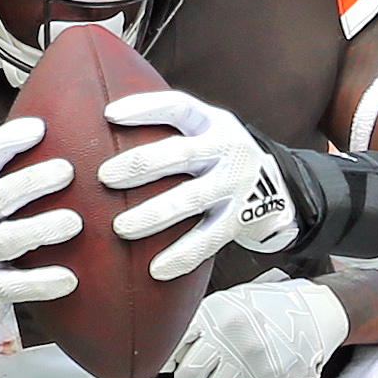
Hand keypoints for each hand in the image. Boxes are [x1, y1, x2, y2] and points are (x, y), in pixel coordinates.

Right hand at [0, 117, 80, 335]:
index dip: (7, 142)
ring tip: (75, 222)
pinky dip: (41, 283)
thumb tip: (59, 123)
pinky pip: (14, 287)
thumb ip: (14, 169)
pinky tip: (69, 278)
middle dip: (31, 183)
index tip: (39, 128)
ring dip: (41, 229)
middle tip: (68, 170)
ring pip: (6, 241)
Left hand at [100, 90, 293, 280]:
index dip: (145, 109)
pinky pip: (209, 239)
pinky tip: (156, 269)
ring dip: (154, 214)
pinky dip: (182, 255)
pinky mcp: (239, 220)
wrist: (276, 188)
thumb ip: (168, 125)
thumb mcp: (205, 130)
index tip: (109, 115)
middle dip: (141, 165)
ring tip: (120, 228)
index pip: (179, 107)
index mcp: (213, 123)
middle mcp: (227, 150)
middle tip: (105, 178)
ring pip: (192, 199)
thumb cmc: (217, 156)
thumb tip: (100, 119)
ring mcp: (235, 186)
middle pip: (182, 153)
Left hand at [167, 272, 348, 377]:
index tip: (172, 365)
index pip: (175, 345)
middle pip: (189, 373)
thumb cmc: (269, 307)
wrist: (312, 312)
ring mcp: (247, 358)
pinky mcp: (265, 377)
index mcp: (215, 311)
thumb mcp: (229, 302)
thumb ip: (202, 325)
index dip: (171, 360)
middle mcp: (229, 335)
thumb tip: (173, 357)